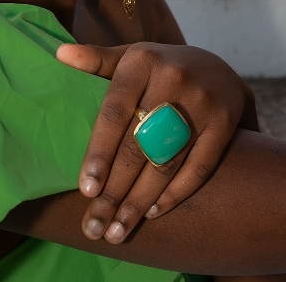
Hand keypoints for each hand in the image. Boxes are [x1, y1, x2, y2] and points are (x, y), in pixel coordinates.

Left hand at [56, 41, 257, 243]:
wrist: (218, 67)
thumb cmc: (159, 68)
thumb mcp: (131, 57)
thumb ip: (97, 60)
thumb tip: (60, 55)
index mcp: (142, 61)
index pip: (114, 112)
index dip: (99, 152)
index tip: (85, 189)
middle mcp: (173, 78)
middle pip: (138, 144)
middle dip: (115, 190)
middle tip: (96, 225)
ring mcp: (203, 101)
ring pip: (166, 161)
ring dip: (140, 201)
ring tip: (119, 229)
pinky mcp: (225, 122)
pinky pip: (199, 166)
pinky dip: (175, 193)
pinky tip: (152, 213)